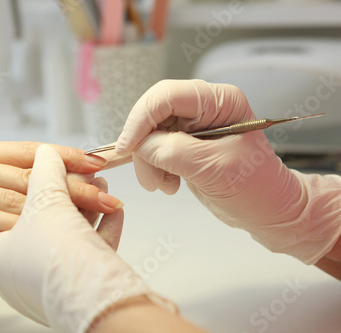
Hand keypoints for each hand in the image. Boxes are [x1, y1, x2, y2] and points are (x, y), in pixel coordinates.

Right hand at [0, 141, 120, 234]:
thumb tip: (1, 187)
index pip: (28, 151)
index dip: (63, 155)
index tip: (93, 161)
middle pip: (33, 175)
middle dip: (73, 183)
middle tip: (107, 190)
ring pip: (17, 196)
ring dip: (56, 206)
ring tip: (89, 213)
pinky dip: (17, 223)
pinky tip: (42, 229)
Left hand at [0, 145, 175, 332]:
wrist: (98, 304)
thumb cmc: (57, 260)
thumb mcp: (46, 202)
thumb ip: (44, 172)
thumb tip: (45, 154)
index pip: (12, 206)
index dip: (39, 181)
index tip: (58, 166)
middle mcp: (17, 272)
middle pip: (44, 219)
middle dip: (70, 193)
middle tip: (85, 175)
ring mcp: (46, 283)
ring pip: (67, 235)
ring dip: (88, 208)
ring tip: (103, 188)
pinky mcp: (73, 289)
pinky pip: (84, 252)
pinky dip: (99, 230)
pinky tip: (114, 213)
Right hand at [116, 79, 340, 263]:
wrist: (267, 210)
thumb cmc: (256, 189)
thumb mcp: (214, 169)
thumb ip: (173, 152)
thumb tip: (140, 146)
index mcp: (220, 101)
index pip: (166, 96)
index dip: (140, 120)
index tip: (127, 149)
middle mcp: (204, 107)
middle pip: (153, 114)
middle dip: (145, 147)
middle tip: (150, 178)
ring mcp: (193, 125)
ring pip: (149, 134)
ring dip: (149, 162)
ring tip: (164, 185)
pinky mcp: (185, 143)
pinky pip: (155, 148)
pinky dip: (154, 167)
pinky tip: (169, 183)